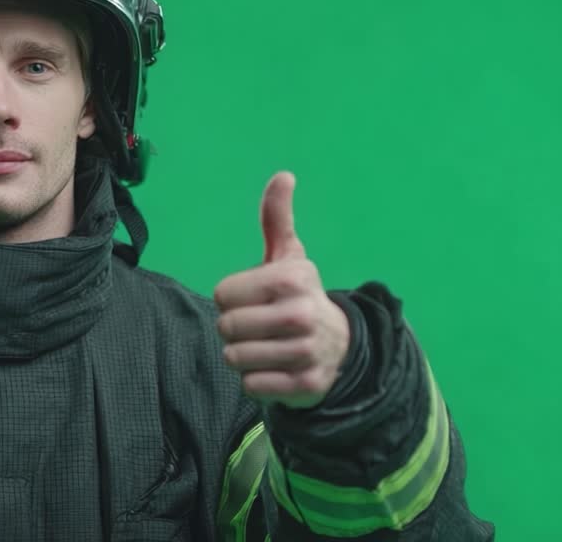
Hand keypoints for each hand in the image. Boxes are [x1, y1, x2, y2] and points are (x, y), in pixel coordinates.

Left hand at [214, 172, 349, 408]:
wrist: (339, 348)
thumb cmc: (298, 296)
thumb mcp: (289, 257)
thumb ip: (277, 219)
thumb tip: (283, 175)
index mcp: (292, 278)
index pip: (222, 294)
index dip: (231, 298)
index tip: (254, 299)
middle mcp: (301, 313)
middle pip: (226, 327)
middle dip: (234, 329)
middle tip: (258, 326)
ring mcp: (306, 352)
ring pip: (235, 358)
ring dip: (243, 356)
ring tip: (266, 347)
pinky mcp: (306, 386)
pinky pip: (251, 386)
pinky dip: (256, 381)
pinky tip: (276, 369)